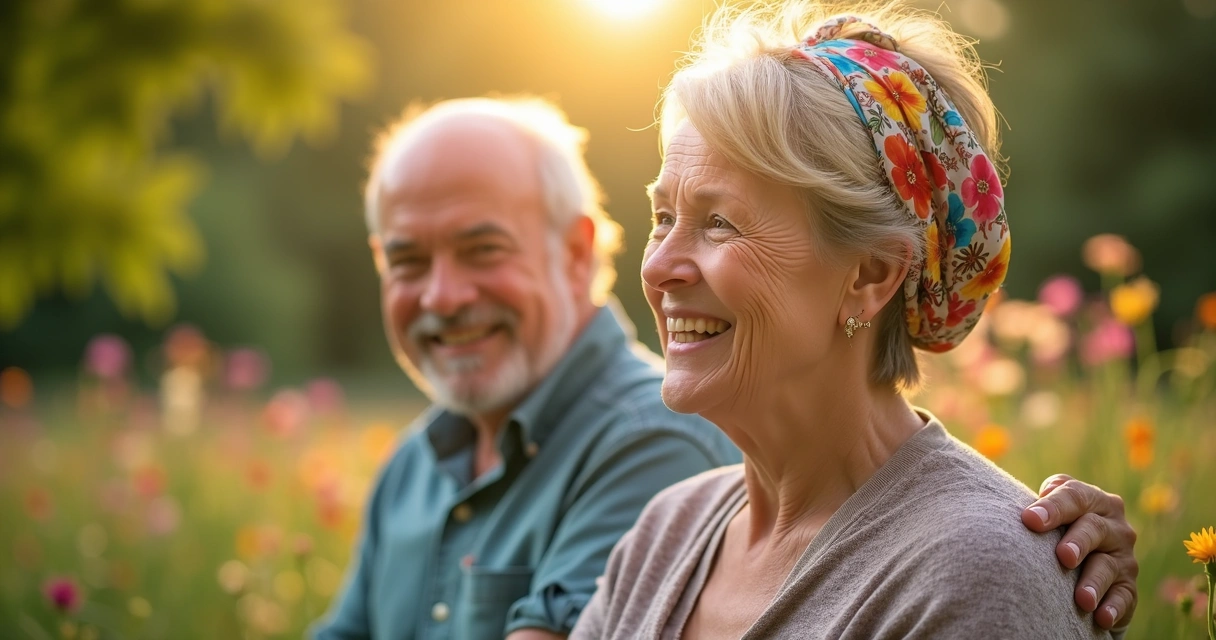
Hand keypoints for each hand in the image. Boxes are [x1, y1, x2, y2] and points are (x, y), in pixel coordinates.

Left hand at [1020, 474, 1137, 629]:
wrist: (1084, 554)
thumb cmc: (1057, 526)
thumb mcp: (1050, 508)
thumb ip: (1041, 504)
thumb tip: (1028, 515)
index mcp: (1093, 500)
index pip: (1074, 497)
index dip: (1053, 507)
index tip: (1030, 520)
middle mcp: (1113, 526)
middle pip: (1095, 528)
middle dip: (1078, 542)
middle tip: (1063, 557)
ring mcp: (1123, 556)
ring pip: (1108, 566)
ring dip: (1094, 582)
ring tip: (1082, 599)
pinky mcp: (1126, 585)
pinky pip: (1124, 596)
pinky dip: (1113, 607)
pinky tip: (1102, 618)